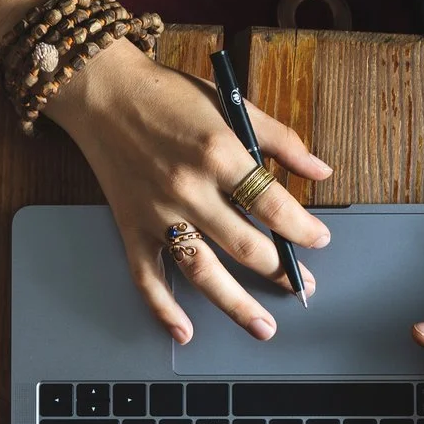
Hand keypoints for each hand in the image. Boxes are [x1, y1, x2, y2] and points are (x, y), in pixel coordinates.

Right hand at [43, 43, 332, 343]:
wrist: (102, 91)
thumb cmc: (167, 94)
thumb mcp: (231, 104)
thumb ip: (280, 138)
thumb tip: (321, 170)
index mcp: (219, 152)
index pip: (271, 203)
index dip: (302, 228)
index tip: (319, 241)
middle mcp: (188, 188)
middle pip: (244, 245)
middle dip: (280, 270)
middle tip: (303, 286)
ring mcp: (157, 212)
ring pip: (202, 271)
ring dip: (236, 305)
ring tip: (263, 327)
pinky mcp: (131, 226)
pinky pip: (146, 277)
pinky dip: (163, 309)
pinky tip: (184, 331)